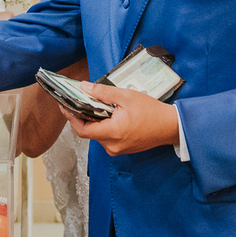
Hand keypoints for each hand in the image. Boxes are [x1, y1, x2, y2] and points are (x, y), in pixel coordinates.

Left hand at [62, 81, 179, 155]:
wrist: (171, 127)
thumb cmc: (153, 112)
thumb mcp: (127, 97)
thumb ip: (103, 93)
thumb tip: (84, 87)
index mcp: (113, 133)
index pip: (82, 129)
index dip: (71, 117)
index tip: (65, 106)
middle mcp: (112, 145)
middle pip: (88, 132)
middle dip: (81, 117)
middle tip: (77, 102)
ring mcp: (117, 149)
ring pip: (97, 135)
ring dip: (93, 121)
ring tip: (95, 105)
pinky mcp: (122, 148)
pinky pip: (106, 137)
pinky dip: (103, 126)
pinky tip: (106, 114)